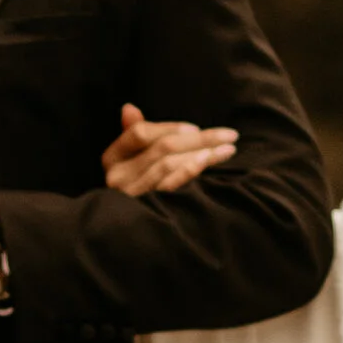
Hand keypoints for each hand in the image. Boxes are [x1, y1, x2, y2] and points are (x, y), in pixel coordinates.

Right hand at [101, 100, 237, 198]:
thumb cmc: (142, 187)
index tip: (196, 128)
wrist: (134, 234)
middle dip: (199, 138)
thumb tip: (129, 107)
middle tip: (230, 135)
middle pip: (161, 147)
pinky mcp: (146, 210)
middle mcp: (117, 177)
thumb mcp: (134, 161)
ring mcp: (131, 195)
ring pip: (168, 164)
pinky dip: (189, 170)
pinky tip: (207, 161)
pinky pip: (170, 186)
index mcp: (112, 158)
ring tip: (228, 149)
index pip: (140, 133)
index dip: (170, 127)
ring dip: (202, 152)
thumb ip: (135, 135)